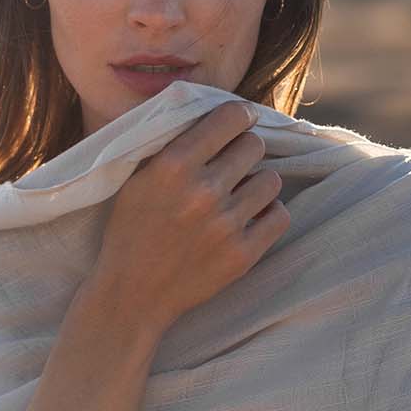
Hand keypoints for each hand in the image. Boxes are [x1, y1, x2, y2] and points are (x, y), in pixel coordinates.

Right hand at [91, 100, 290, 332]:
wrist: (132, 294)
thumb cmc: (131, 232)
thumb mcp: (138, 179)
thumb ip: (174, 147)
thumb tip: (216, 116)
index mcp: (173, 166)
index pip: (230, 118)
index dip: (240, 115)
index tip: (241, 121)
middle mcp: (203, 192)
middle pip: (254, 146)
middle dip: (245, 151)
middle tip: (234, 163)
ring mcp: (226, 225)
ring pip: (271, 180)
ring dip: (258, 183)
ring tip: (241, 193)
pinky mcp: (243, 255)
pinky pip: (279, 215)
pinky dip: (269, 213)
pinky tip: (251, 217)